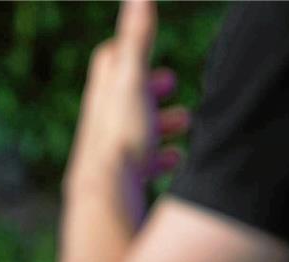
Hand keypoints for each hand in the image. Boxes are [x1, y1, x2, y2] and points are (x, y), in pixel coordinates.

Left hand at [65, 0, 189, 217]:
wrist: (106, 196)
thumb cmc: (119, 136)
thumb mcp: (132, 81)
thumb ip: (137, 39)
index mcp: (104, 95)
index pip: (110, 60)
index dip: (128, 48)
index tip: (144, 42)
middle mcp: (103, 123)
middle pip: (123, 97)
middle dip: (149, 88)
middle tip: (170, 83)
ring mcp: (111, 153)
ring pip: (136, 132)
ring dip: (160, 124)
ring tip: (185, 123)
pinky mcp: (122, 182)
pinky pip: (143, 167)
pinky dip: (162, 159)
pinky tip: (177, 160)